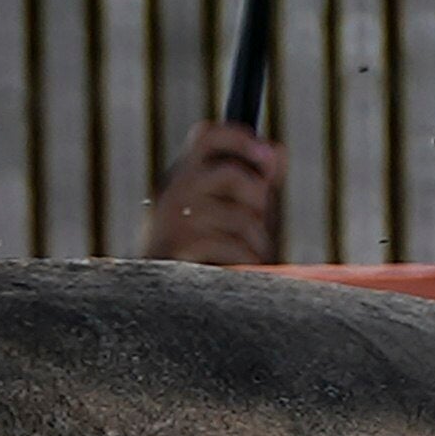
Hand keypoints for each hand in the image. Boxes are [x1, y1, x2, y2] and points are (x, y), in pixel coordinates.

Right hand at [143, 122, 283, 267]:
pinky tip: (244, 268)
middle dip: (259, 200)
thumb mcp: (228, 210)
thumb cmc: (202, 255)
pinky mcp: (181, 251)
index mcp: (181, 177)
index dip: (239, 139)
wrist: (158, 298)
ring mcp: (174, 222)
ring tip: (254, 253)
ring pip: (239, 217)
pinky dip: (248, 259)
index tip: (267, 155)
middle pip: (231, 175)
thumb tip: (276, 151)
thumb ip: (254, 179)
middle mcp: (173, 192)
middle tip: (260, 221)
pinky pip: (233, 247)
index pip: (206, 137)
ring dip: (258, 239)